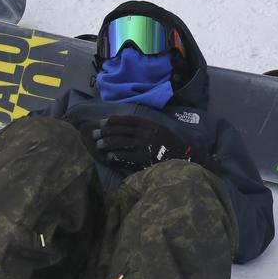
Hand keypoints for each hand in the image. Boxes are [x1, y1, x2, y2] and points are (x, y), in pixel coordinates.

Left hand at [85, 116, 215, 173]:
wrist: (183, 158)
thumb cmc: (170, 145)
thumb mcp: (159, 130)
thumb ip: (144, 127)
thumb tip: (124, 126)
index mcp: (149, 124)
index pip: (126, 120)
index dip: (112, 121)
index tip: (101, 123)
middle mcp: (145, 132)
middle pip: (119, 130)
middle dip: (104, 132)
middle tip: (93, 135)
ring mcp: (144, 145)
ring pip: (119, 141)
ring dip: (107, 143)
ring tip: (98, 146)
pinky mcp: (143, 158)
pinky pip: (125, 155)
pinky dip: (115, 155)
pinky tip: (109, 157)